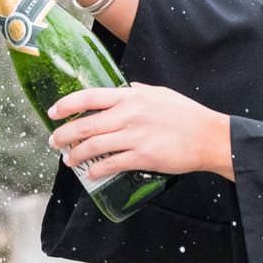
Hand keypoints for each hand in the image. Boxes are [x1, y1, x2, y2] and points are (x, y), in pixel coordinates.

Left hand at [48, 82, 232, 183]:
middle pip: (85, 124)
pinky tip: (89, 173)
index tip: (53, 112)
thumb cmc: (186, 115)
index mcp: (131, 96)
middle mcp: (129, 114)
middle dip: (64, 135)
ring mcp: (135, 136)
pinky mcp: (142, 156)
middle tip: (55, 142)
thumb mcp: (159, 94)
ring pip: (93, 146)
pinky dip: (95, 170)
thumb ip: (138, 92)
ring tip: (68, 160)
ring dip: (75, 155)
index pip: (89, 97)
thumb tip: (124, 89)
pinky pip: (110, 164)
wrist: (209, 136)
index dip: (66, 104)